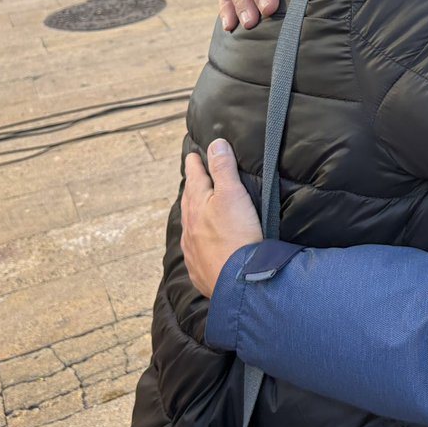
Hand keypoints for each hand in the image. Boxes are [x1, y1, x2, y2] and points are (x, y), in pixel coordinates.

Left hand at [181, 140, 263, 298]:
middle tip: (192, 179)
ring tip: (195, 211)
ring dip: (192, 216)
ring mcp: (193, 251)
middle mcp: (190, 228)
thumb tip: (215, 144)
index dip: (195, 165)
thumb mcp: (232, 194)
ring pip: (189, 228)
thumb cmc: (237, 235)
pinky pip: (195, 252)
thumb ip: (223, 169)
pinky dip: (197, 243)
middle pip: (188, 203)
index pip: (194, 179)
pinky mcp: (200, 271)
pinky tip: (201, 246)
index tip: (192, 155)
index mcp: (197, 206)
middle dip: (191, 188)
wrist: (239, 282)